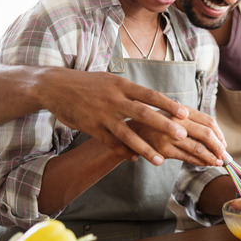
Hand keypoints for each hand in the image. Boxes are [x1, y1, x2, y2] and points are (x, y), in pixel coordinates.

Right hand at [37, 67, 194, 163]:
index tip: (185, 113)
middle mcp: (114, 99)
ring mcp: (102, 115)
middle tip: (183, 135)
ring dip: (145, 148)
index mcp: (122, 85)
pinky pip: (110, 143)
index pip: (151, 95)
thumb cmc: (88, 83)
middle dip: (164, 125)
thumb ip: (131, 91)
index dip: (169, 105)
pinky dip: (123, 152)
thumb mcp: (111, 80)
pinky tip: (134, 159)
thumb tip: (155, 100)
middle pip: (143, 114)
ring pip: (127, 134)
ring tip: (159, 160)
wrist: (55, 86)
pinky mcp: (90, 127)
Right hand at [127, 108, 226, 165]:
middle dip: (219, 146)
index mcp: (181, 111)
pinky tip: (207, 164)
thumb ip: (191, 121)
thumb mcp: (173, 116)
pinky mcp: (164, 150)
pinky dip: (200, 162)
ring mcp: (170, 136)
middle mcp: (177, 122)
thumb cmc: (155, 124)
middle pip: (206, 133)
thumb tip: (216, 135)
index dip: (219, 133)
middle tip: (225, 154)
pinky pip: (187, 158)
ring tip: (219, 162)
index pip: (208, 121)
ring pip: (198, 148)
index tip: (224, 142)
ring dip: (212, 157)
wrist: (130, 131)